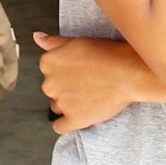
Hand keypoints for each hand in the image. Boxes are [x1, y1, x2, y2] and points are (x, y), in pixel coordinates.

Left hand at [33, 31, 149, 133]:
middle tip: (86, 84)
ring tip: (88, 97)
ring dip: (68, 105)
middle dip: (65, 89)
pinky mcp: (73, 119)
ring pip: (57, 107)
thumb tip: (37, 37)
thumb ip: (53, 42)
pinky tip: (77, 117)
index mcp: (48, 63)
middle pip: (52, 90)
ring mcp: (61, 103)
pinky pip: (59, 127)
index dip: (64, 72)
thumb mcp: (77, 42)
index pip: (48, 72)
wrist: (128, 73)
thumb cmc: (106, 55)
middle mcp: (50, 84)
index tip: (77, 72)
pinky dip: (66, 123)